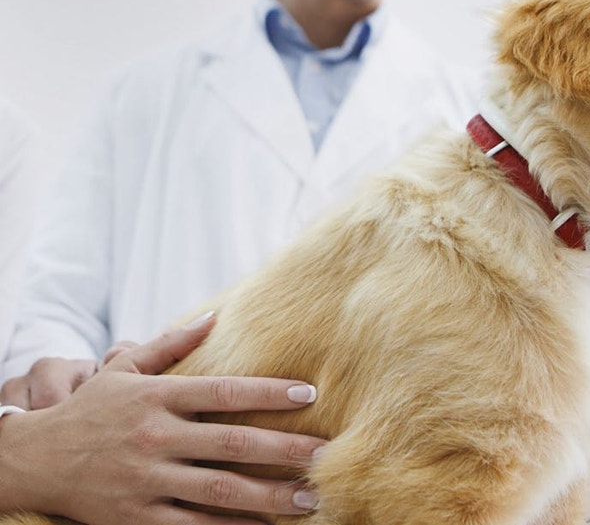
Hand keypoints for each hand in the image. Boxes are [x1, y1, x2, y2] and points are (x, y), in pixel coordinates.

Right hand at [0, 314, 325, 523]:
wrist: (33, 461)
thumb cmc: (89, 410)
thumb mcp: (124, 370)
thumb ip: (171, 344)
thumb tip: (216, 314)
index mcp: (157, 397)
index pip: (225, 391)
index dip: (270, 392)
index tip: (310, 394)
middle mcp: (155, 437)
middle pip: (232, 443)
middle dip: (285, 451)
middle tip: (325, 457)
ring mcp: (146, 480)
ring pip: (219, 490)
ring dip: (269, 497)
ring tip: (309, 500)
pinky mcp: (135, 517)